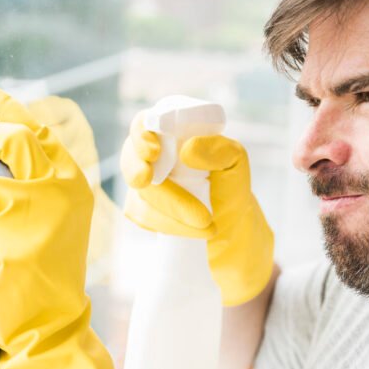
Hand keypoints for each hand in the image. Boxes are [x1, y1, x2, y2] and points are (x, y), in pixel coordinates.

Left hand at [0, 82, 141, 368]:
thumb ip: (29, 178)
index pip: (36, 129)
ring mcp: (35, 216)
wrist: (51, 324)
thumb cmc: (44, 267)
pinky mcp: (8, 244)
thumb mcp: (49, 215)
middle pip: (9, 140)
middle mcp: (60, 190)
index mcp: (72, 181)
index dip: (5, 107)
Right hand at [121, 111, 274, 305]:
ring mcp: (146, 188)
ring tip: (207, 222)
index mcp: (174, 137)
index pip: (145, 124)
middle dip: (137, 170)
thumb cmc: (234, 197)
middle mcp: (155, 160)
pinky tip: (193, 231)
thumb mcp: (237, 169)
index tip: (154, 151)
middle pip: (131, 158)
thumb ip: (220, 153)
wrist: (235, 244)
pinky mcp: (144, 214)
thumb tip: (187, 151)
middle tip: (149, 180)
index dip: (141, 133)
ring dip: (169, 210)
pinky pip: (141, 217)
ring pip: (139, 193)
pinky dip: (167, 225)